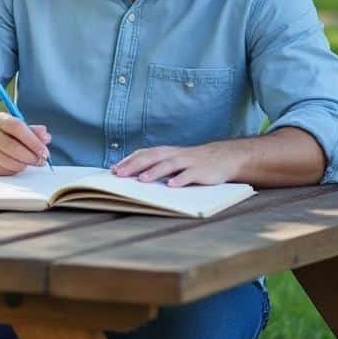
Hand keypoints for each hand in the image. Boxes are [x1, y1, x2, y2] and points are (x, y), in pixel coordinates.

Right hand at [0, 112, 50, 175]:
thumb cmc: (5, 134)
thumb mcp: (18, 127)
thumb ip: (33, 131)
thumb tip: (46, 137)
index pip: (17, 127)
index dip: (33, 141)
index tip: (45, 152)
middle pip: (14, 147)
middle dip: (32, 157)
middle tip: (41, 161)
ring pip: (10, 162)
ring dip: (25, 165)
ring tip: (29, 162)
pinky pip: (5, 171)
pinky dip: (15, 170)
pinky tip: (16, 165)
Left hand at [110, 141, 247, 186]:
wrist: (224, 157)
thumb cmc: (194, 162)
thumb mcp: (175, 160)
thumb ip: (158, 165)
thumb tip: (133, 175)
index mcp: (166, 152)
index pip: (143, 154)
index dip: (128, 161)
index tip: (113, 170)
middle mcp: (174, 155)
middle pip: (152, 157)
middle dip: (134, 165)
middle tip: (119, 174)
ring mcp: (188, 162)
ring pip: (169, 165)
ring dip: (155, 172)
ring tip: (142, 180)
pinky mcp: (201, 171)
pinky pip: (189, 175)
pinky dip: (180, 180)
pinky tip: (171, 186)